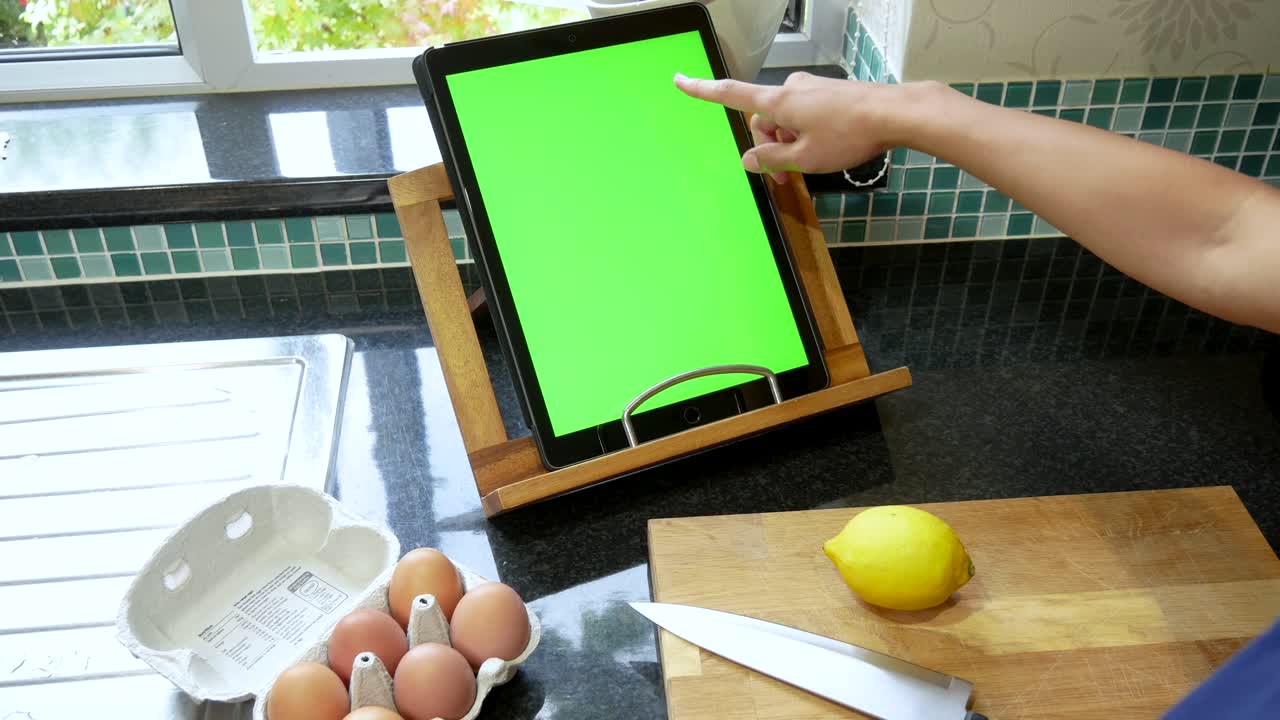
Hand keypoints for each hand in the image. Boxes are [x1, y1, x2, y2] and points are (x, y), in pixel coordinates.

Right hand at [674, 71, 902, 182]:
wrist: (894, 113)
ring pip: (784, 120)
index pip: (730, 94)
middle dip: (768, 149)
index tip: (680, 80)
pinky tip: (824, 149)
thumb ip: (772, 159)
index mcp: (777, 102)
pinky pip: (803, 115)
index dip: (702, 90)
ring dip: (788, 144)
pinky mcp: (827, 94)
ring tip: (809, 166)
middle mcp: (790, 90)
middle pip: (762, 120)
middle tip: (785, 178)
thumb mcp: (805, 157)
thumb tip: (748, 159)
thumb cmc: (849, 134)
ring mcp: (810, 90)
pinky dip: (804, 134)